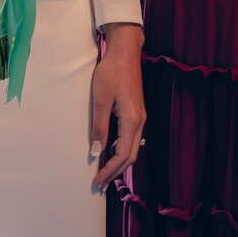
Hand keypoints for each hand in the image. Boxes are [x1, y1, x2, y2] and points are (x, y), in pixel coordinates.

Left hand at [89, 23, 145, 190]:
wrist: (125, 52)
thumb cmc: (111, 73)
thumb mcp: (100, 100)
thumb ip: (99, 128)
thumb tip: (96, 153)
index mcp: (132, 121)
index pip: (122, 155)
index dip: (110, 170)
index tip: (97, 181)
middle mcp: (140, 122)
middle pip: (131, 156)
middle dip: (116, 171)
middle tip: (100, 184)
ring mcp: (140, 117)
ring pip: (133, 148)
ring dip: (119, 162)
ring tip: (104, 172)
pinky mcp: (137, 111)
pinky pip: (132, 138)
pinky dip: (122, 150)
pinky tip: (111, 152)